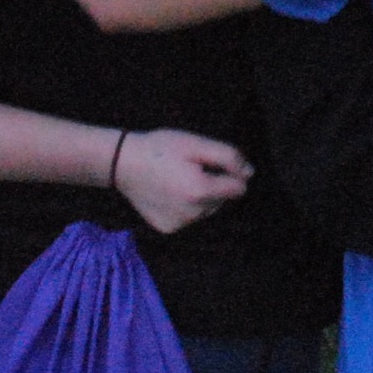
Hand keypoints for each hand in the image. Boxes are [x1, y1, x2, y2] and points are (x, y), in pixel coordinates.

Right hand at [110, 128, 253, 233]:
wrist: (122, 163)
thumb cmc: (160, 148)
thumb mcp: (196, 144)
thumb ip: (228, 157)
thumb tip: (249, 173)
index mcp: (201, 192)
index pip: (239, 188)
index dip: (230, 172)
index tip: (212, 162)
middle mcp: (193, 215)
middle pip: (223, 200)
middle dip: (215, 184)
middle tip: (191, 167)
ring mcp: (179, 225)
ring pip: (207, 210)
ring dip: (201, 196)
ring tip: (179, 178)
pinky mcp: (168, 229)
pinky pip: (189, 218)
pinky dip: (186, 207)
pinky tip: (170, 192)